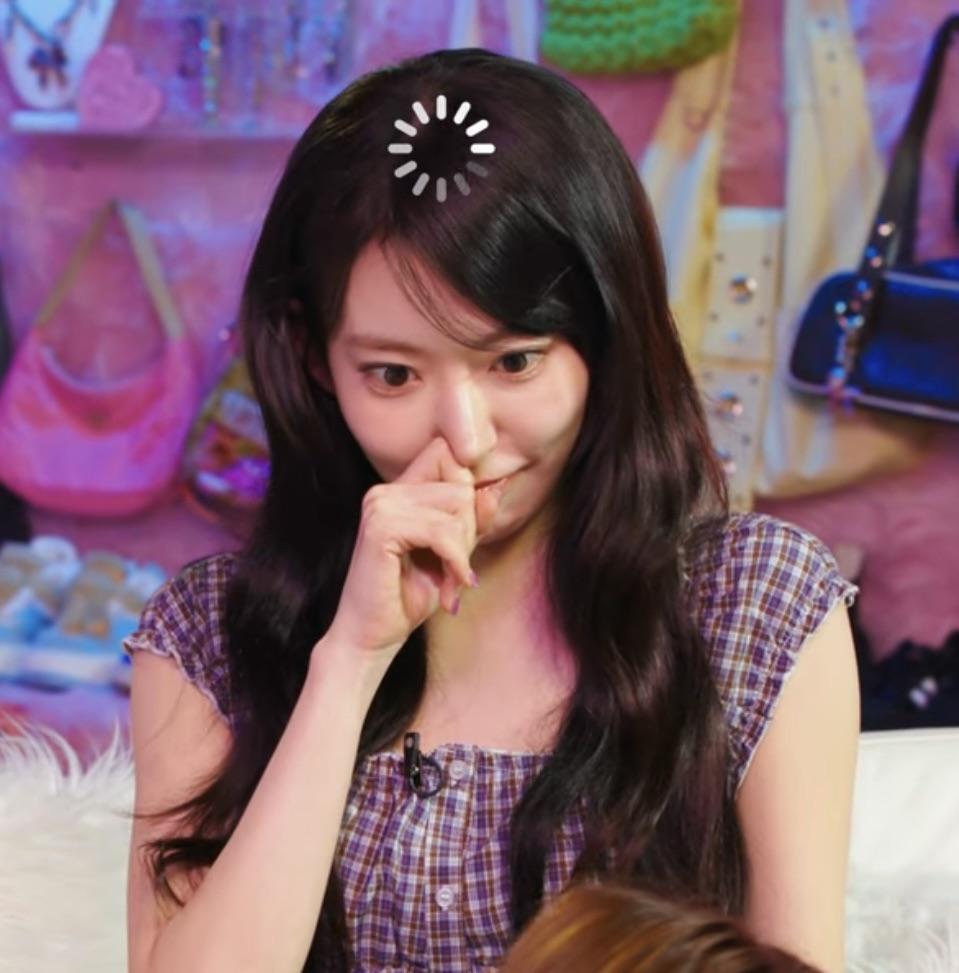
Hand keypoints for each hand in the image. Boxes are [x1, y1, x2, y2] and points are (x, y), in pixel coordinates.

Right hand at [322, 437, 500, 665]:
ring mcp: (380, 504)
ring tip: (451, 580)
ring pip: (457, 505)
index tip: (465, 536)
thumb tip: (495, 486)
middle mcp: (386, 490)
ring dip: (462, 550)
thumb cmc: (409, 596)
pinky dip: (455, 562)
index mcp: (399, 490)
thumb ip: (472, 519)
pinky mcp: (381, 527)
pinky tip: (450, 587)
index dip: (468, 492)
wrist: (371, 638)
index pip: (449, 454)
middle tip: (456, 569)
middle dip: (469, 529)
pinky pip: (442, 531)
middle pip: (460, 484)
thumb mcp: (453, 552)